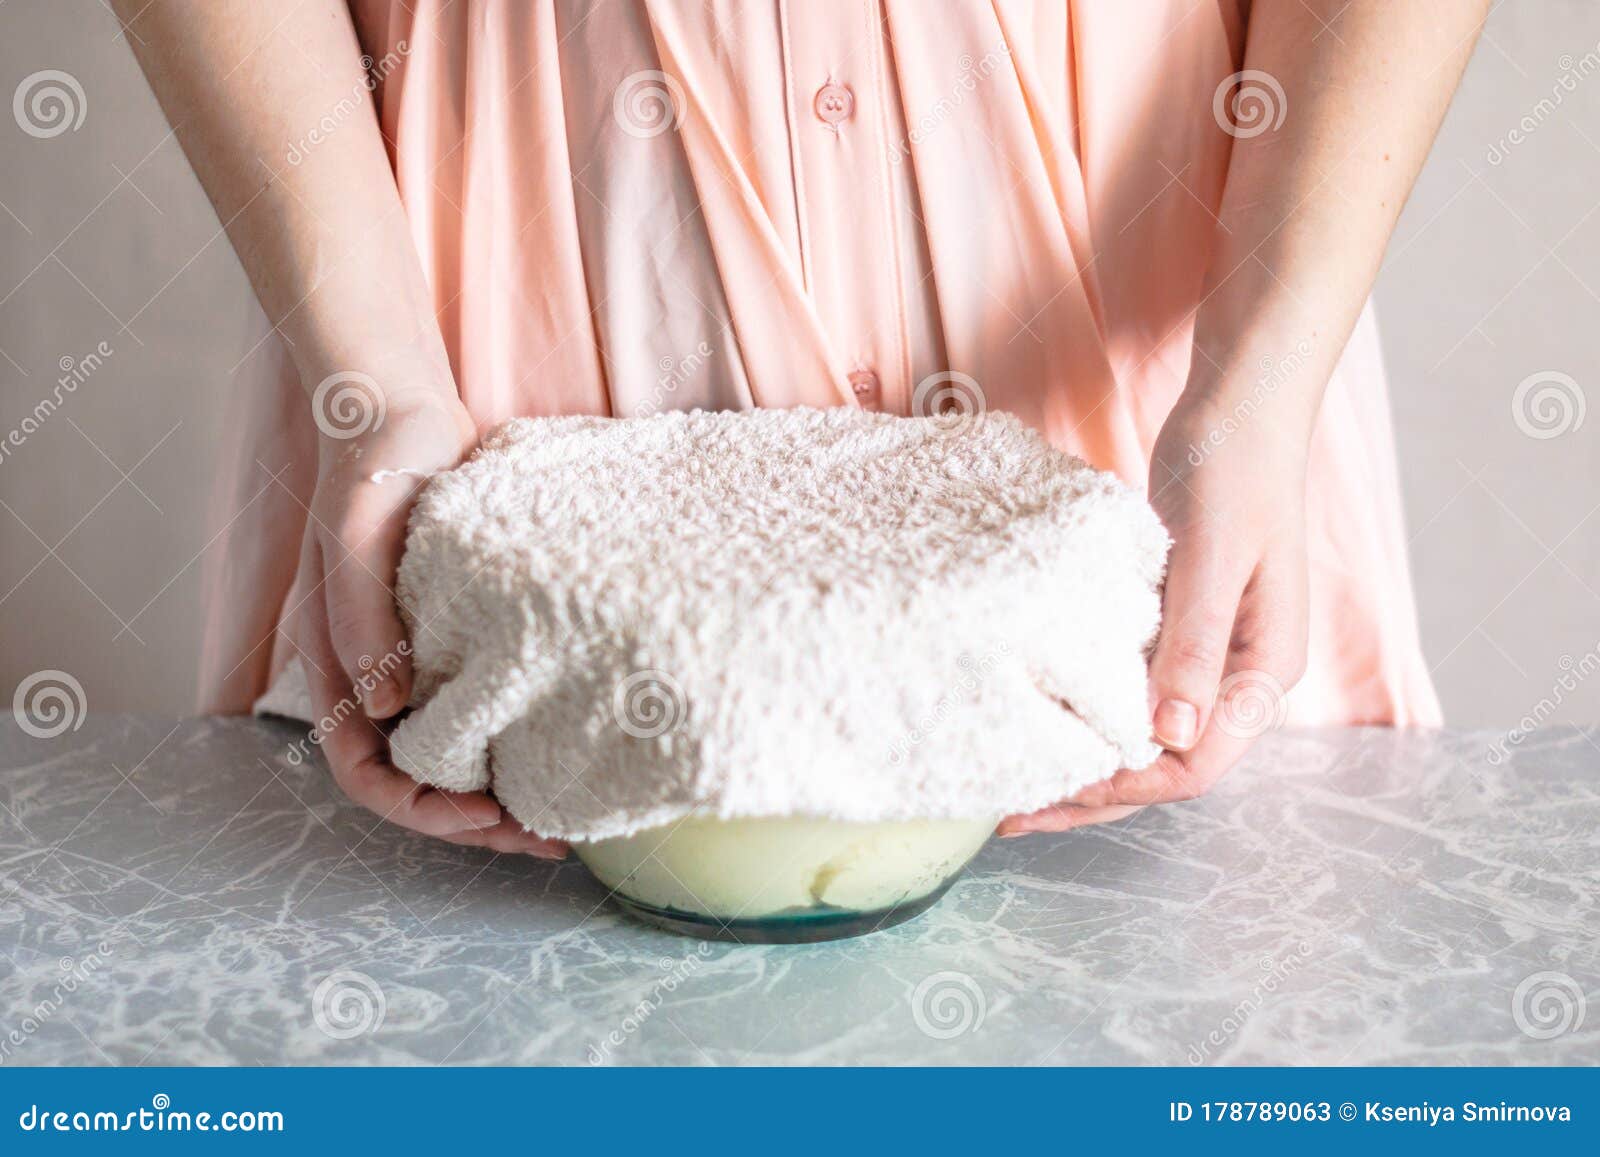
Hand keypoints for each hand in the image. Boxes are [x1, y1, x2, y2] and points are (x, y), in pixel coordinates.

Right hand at [295, 378, 567, 856]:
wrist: (404, 408)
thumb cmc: (373, 463)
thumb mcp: (357, 532)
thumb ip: (361, 615)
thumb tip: (389, 704)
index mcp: (336, 662)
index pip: (364, 771)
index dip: (420, 808)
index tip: (487, 815)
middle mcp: (376, 672)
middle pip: (417, 779)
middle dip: (476, 821)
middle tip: (551, 840)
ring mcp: (418, 656)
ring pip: (454, 752)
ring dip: (502, 790)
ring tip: (568, 815)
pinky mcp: (460, 634)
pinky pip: (484, 705)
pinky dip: (518, 736)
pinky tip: (566, 744)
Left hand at [999, 393, 1309, 833]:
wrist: (1240, 400)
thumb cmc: (1235, 467)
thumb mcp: (1211, 555)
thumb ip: (1192, 646)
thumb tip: (1169, 737)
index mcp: (1265, 667)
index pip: (1195, 763)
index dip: (1126, 790)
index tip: (1054, 795)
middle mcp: (1239, 672)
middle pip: (1165, 761)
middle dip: (1094, 792)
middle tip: (1012, 812)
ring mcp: (1208, 650)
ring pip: (1145, 730)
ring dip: (1089, 756)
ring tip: (1017, 777)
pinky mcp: (1176, 622)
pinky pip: (1132, 686)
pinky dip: (1091, 707)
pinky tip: (1042, 711)